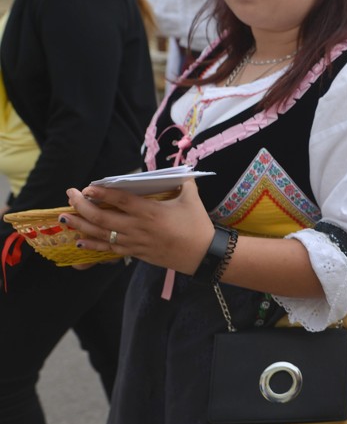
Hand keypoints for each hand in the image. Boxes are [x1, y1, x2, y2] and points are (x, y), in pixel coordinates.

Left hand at [63, 180, 214, 272]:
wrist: (204, 254)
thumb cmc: (198, 225)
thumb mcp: (192, 198)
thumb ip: (183, 181)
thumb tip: (179, 170)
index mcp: (150, 211)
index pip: (120, 200)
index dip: (101, 193)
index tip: (87, 188)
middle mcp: (138, 227)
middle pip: (103, 218)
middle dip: (82, 207)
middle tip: (69, 196)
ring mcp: (135, 242)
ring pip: (102, 234)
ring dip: (81, 226)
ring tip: (65, 218)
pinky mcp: (136, 253)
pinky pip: (110, 249)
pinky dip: (93, 246)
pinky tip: (80, 241)